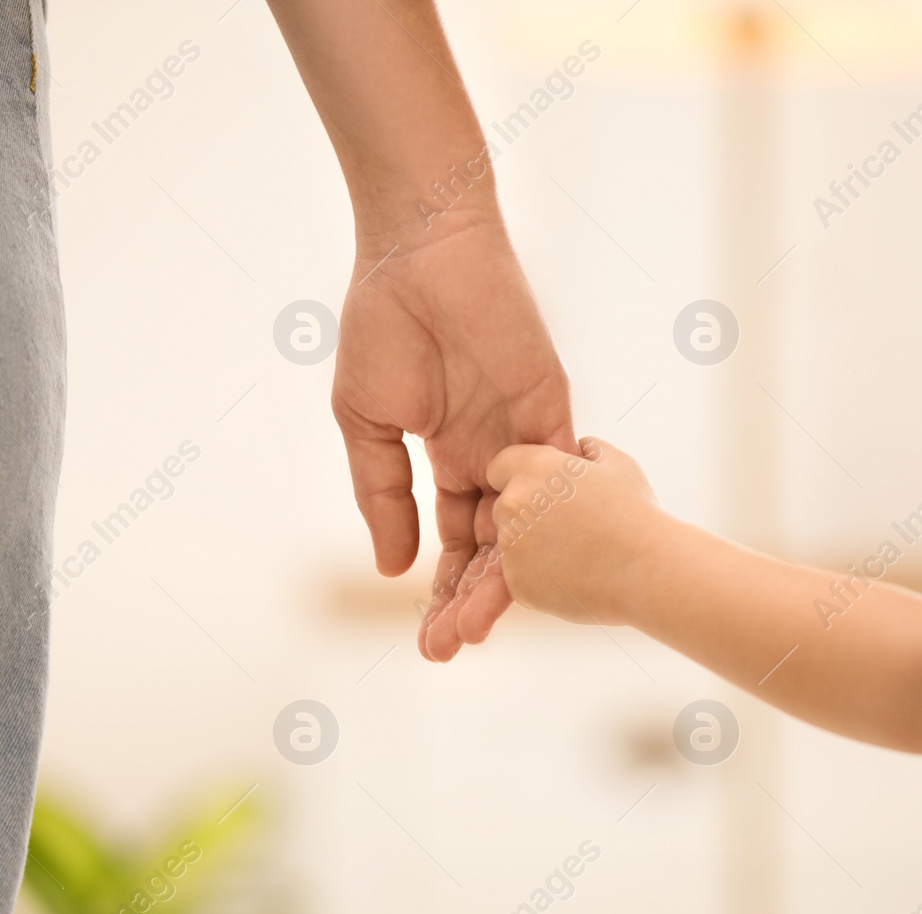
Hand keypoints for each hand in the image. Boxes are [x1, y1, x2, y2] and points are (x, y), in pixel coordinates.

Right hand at [333, 213, 576, 660]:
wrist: (421, 255)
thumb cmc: (384, 326)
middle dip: (471, 600)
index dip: (442, 589)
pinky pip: (553, 483)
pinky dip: (536, 529)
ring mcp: (525, 438)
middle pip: (494, 547)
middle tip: (449, 649)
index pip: (455, 540)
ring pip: (523, 528)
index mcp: (450, 456)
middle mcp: (494, 456)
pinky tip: (516, 573)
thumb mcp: (367, 424)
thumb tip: (394, 568)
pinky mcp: (550, 412)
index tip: (428, 639)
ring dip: (502, 580)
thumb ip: (383, 494)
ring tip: (475, 628)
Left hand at [486, 437, 664, 625]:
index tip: (542, 494)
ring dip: (533, 548)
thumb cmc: (636, 517)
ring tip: (577, 553)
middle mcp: (513, 504)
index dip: (521, 479)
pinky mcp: (517, 582)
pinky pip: (519, 577)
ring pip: (510, 545)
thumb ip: (589, 450)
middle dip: (527, 516)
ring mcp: (511, 546)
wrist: (647, 571)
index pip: (500, 467)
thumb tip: (581, 450)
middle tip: (568, 528)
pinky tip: (574, 574)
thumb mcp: (618, 464)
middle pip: (503, 508)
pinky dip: (539, 579)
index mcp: (533, 468)